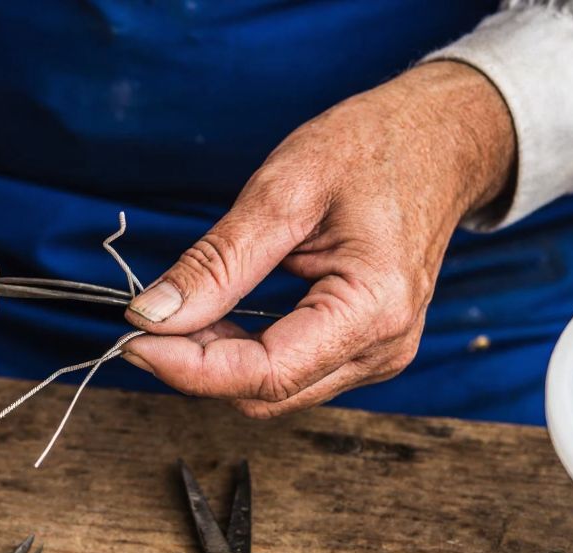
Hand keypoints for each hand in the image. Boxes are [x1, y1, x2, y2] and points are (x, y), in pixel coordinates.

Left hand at [120, 62, 515, 416]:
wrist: (439, 140)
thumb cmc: (375, 148)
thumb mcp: (284, 190)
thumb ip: (218, 261)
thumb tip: (153, 314)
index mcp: (373, 309)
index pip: (264, 374)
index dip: (188, 367)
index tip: (133, 336)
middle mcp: (382, 349)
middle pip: (265, 393)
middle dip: (195, 365)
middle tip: (146, 317)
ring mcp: (377, 355)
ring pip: (273, 391)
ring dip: (217, 362)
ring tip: (184, 308)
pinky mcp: (364, 349)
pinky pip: (290, 372)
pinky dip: (244, 352)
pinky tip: (220, 315)